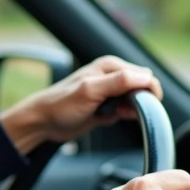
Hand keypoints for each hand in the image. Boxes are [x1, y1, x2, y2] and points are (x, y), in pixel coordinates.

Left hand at [0, 56, 162, 154]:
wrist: (43, 123)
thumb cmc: (61, 105)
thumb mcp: (90, 91)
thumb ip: (118, 82)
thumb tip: (146, 77)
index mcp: (110, 66)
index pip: (144, 75)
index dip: (147, 92)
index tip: (138, 106)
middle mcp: (112, 76)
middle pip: (142, 89)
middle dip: (137, 103)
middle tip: (120, 112)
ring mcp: (110, 92)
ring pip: (135, 102)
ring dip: (128, 111)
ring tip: (110, 115)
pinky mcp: (107, 106)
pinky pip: (125, 112)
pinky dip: (120, 118)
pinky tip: (106, 119)